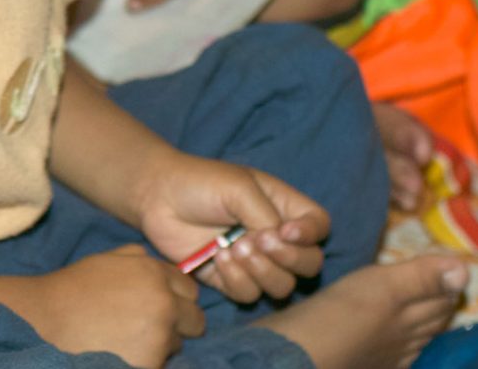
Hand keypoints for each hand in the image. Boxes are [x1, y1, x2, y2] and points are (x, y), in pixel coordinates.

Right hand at [38, 244, 204, 367]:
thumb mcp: (106, 260)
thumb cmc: (72, 290)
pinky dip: (147, 361)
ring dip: (161, 344)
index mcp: (152, 272)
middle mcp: (163, 301)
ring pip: (178, 344)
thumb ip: (138, 258)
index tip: (159, 306)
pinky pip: (161, 364)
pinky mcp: (152, 363)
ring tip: (127, 339)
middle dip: (178, 324)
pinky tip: (123, 352)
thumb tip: (159, 265)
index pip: (190, 288)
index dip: (175, 298)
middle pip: (195, 319)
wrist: (45, 323)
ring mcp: (159, 335)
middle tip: (148, 328)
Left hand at [136, 153, 328, 304]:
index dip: (310, 234)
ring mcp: (254, 261)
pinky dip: (238, 280)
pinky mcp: (230, 279)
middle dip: (289, 258)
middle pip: (310, 264)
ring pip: (282, 286)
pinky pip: (249, 295)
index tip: (285, 229)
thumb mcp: (240, 188)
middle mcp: (274, 237)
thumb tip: (279, 244)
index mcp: (283, 207)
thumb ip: (266, 216)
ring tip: (234, 248)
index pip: (319, 227)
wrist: (159, 196)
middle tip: (257, 240)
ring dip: (262, 271)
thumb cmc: (201, 182)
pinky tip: (218, 258)